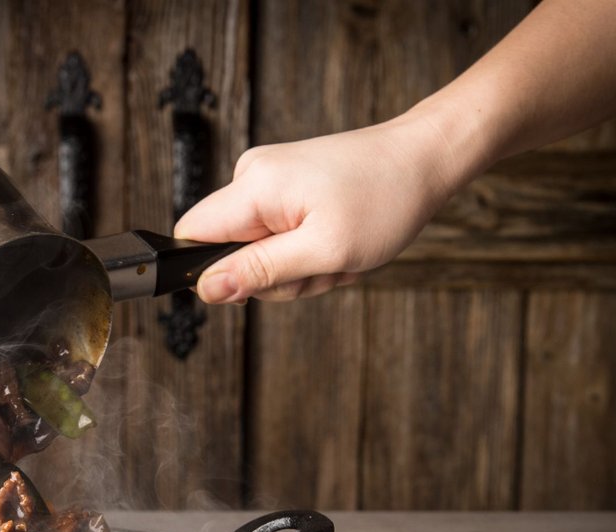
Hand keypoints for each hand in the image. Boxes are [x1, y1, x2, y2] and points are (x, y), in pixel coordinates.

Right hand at [174, 113, 465, 303]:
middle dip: (277, 276)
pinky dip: (310, 252)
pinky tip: (340, 241)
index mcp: (254, 186)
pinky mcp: (288, 188)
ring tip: (339, 253)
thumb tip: (207, 289)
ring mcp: (271, 181)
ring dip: (301, 268)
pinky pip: (280, 238)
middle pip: (229, 252)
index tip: (261, 280)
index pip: (190, 235)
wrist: (425, 160)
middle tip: (323, 266)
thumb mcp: (323, 251)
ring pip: (259, 252)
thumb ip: (259, 271)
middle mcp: (253, 177)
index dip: (213, 271)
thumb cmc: (384, 200)